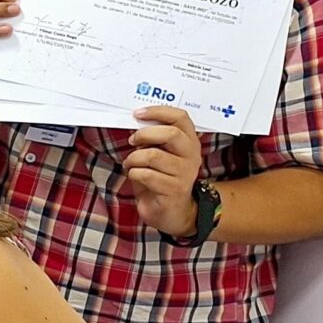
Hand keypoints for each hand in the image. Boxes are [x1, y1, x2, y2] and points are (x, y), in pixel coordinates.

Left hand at [120, 103, 204, 237]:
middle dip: (144, 134)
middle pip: (170, 133)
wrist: (172, 211)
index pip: (181, 117)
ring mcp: (185, 173)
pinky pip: (145, 174)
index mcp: (189, 142)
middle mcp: (191, 155)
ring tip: (131, 164)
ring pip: (152, 155)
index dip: (158, 111)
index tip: (138, 113)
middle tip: (132, 141)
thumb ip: (154, 139)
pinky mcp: (174, 189)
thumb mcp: (159, 154)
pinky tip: (135, 176)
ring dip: (133, 158)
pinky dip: (133, 173)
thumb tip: (137, 122)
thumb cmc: (161, 178)